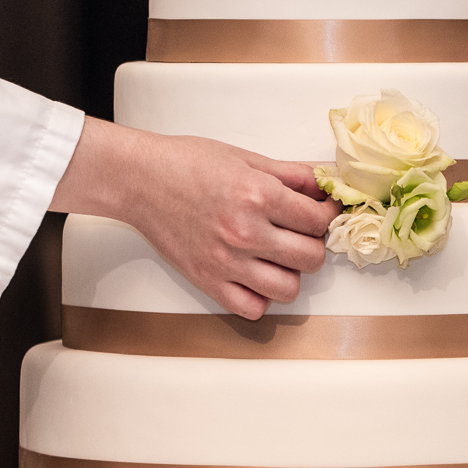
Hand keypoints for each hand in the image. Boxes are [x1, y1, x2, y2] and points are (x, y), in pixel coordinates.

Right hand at [50, 117, 338, 318]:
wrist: (140, 180)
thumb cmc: (189, 163)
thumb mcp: (246, 158)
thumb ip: (292, 175)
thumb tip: (325, 186)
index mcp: (258, 196)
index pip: (318, 220)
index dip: (327, 215)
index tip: (322, 213)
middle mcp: (245, 232)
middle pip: (311, 258)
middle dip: (313, 244)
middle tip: (301, 233)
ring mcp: (226, 262)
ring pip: (288, 289)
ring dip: (290, 274)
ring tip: (278, 257)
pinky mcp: (208, 281)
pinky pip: (253, 309)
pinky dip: (260, 298)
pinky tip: (255, 277)